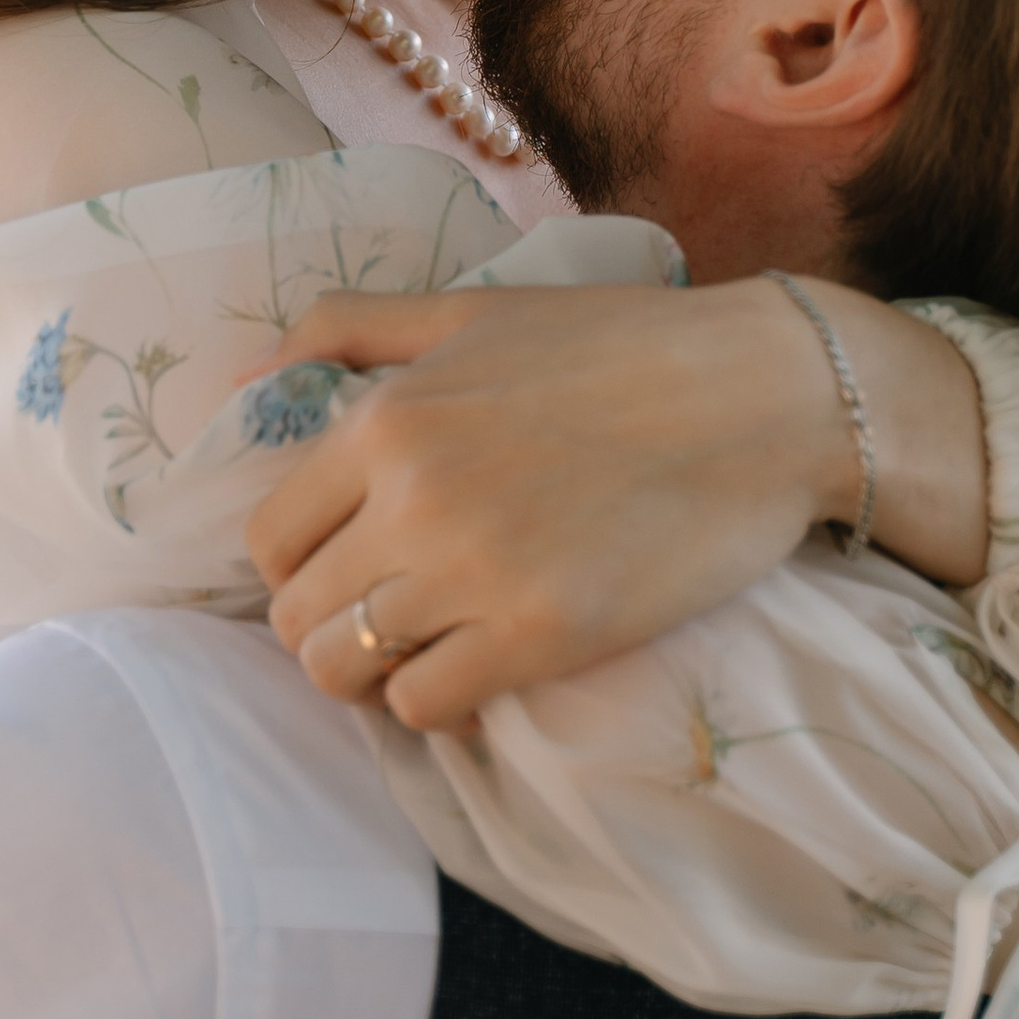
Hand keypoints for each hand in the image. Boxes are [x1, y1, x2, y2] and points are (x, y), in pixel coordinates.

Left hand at [246, 277, 985, 730]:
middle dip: (328, 627)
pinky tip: (475, 676)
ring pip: (346, 670)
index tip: (349, 567)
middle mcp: (412, 495)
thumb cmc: (625, 346)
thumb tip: (248, 374)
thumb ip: (353, 326)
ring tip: (427, 652)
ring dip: (374, 675)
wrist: (770, 396)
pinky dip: (434, 706)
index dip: (298, 565)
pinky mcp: (540, 635)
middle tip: (387, 620)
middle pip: (296, 615)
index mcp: (386, 417)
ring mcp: (473, 570)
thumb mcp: (475, 309)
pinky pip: (425, 708)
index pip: (270, 536)